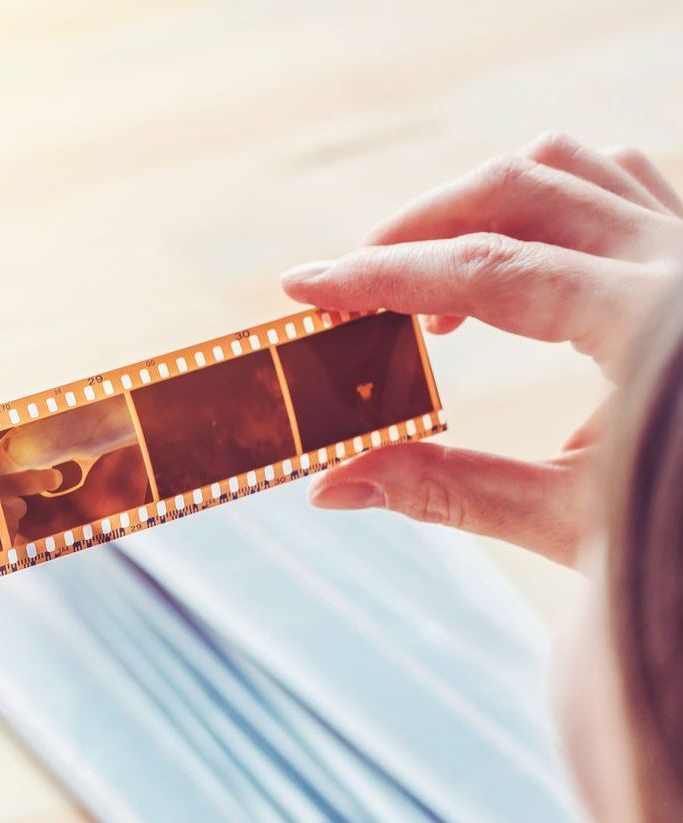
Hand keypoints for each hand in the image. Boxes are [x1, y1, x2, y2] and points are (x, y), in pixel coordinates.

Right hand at [280, 133, 682, 564]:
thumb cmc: (679, 526)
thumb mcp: (569, 517)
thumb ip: (447, 489)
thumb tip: (331, 486)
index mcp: (652, 322)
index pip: (490, 269)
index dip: (384, 275)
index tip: (305, 288)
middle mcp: (679, 258)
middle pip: (516, 190)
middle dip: (414, 231)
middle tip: (349, 292)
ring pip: (566, 168)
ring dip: (474, 209)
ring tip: (426, 289)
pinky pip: (612, 180)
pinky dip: (538, 203)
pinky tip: (507, 263)